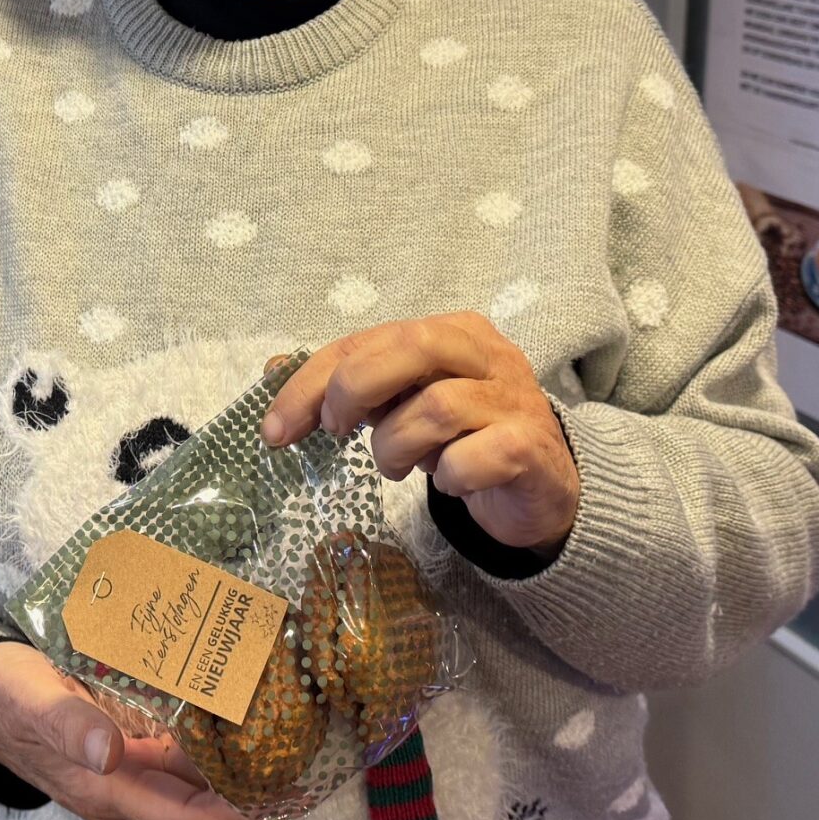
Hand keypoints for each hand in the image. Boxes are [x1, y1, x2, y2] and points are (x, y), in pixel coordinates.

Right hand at [0, 641, 262, 819]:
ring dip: (230, 762)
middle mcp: (120, 789)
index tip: (286, 805)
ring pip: (187, 776)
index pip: (184, 819)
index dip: (236, 818)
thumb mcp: (30, 703)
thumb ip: (68, 727)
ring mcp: (120, 771)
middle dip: (248, 788)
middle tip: (305, 760)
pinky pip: (171, 751)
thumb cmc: (3, 696)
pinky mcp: (119, 746)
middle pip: (196, 801)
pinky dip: (204, 738)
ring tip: (285, 733)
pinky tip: (234, 711)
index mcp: (104, 790)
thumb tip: (110, 754)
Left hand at [261, 313, 580, 555]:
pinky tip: (449, 481)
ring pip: (436, 407)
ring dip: (397, 447)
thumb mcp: (404, 404)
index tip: (275, 429)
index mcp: (452, 332)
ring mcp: (513, 399)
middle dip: (353, 390)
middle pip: (411, 346)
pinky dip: (446, 477)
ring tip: (396, 465)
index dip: (313, 382)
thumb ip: (353, 385)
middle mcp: (487, 355)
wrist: (543, 487)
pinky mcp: (530, 447)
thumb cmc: (464, 437)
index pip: (369, 339)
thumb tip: (276, 367)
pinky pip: (471, 458)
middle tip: (334, 432)